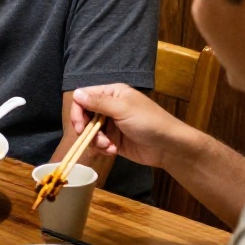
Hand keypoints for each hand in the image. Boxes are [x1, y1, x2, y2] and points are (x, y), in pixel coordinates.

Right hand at [71, 84, 195, 168]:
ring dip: (95, 140)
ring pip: (90, 131)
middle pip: (85, 115)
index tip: (78, 125)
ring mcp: (112, 124)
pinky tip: (112, 151)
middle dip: (86, 129)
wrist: (169, 146)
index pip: (85, 97)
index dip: (78, 111)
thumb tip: (76, 93)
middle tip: (91, 138)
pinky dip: (102, 147)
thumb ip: (98, 102)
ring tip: (108, 146)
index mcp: (113, 94)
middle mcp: (110, 107)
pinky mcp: (114, 140)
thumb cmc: (149, 122)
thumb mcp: (123, 110)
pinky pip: (99, 142)